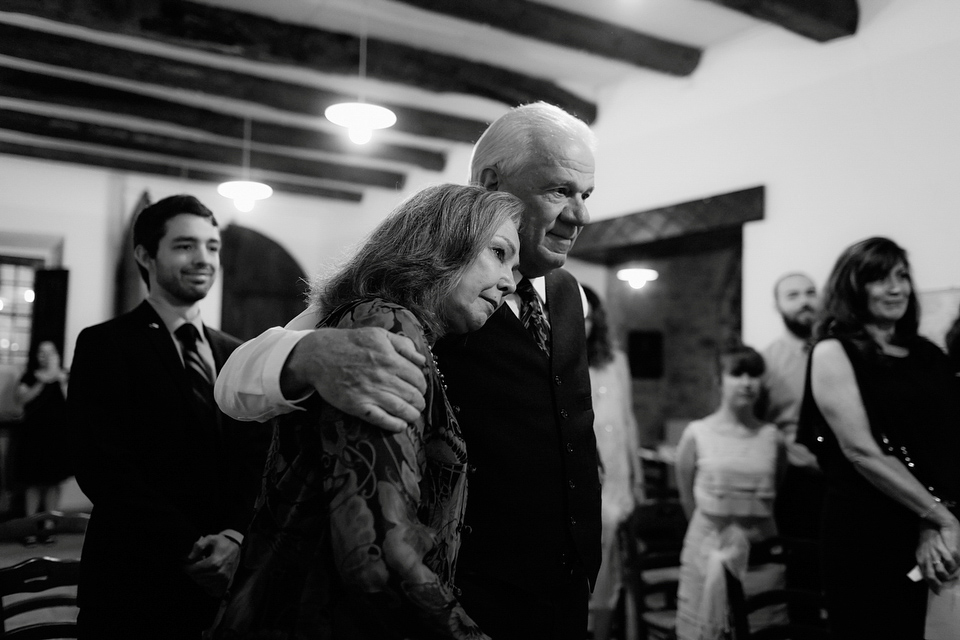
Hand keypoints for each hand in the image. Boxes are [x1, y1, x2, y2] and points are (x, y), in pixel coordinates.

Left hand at [183, 534, 240, 597]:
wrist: (235, 547)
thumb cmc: (222, 542)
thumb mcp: (210, 538)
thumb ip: (198, 546)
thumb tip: (189, 557)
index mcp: (215, 562)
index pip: (194, 570)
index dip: (185, 567)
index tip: (182, 563)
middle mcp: (219, 573)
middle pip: (197, 577)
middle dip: (191, 571)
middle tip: (191, 564)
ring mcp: (223, 578)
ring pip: (201, 582)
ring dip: (197, 576)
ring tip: (198, 567)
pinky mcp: (225, 581)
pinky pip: (209, 587)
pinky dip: (204, 582)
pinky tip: (204, 574)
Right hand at [280, 327, 426, 432]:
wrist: (319, 354)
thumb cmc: (351, 342)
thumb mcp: (379, 334)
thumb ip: (403, 345)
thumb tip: (422, 360)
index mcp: (390, 359)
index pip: (417, 378)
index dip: (422, 385)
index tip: (420, 388)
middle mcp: (383, 377)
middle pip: (412, 395)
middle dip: (420, 401)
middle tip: (418, 403)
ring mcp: (370, 393)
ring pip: (401, 409)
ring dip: (412, 415)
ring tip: (414, 415)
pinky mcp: (357, 406)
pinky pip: (382, 419)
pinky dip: (395, 425)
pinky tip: (401, 426)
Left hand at [917, 523, 959, 593]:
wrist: (929, 527)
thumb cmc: (926, 542)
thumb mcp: (922, 553)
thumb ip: (925, 564)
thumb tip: (929, 576)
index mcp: (921, 559)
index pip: (925, 576)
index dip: (932, 585)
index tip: (938, 591)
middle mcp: (927, 557)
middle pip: (931, 575)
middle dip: (939, 583)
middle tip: (944, 586)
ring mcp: (935, 554)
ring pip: (942, 571)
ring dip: (948, 576)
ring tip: (951, 575)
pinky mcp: (944, 549)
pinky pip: (950, 562)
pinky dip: (954, 567)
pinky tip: (955, 567)